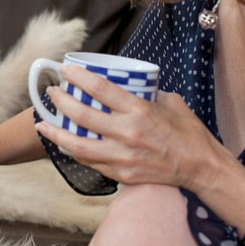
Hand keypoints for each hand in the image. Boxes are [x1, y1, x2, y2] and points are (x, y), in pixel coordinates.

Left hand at [36, 65, 229, 191]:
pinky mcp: (121, 174)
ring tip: (43, 124)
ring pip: (77, 145)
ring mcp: (122, 157)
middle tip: (52, 93)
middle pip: (82, 115)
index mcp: (140, 111)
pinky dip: (75, 152)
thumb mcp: (171, 103)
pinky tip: (65, 145)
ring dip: (56, 133)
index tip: (65, 70)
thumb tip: (131, 85)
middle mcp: (127, 133)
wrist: (201, 169)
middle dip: (61, 101)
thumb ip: (148, 94)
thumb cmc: (189, 134)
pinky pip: (90, 162)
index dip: (79, 77)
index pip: (101, 89)